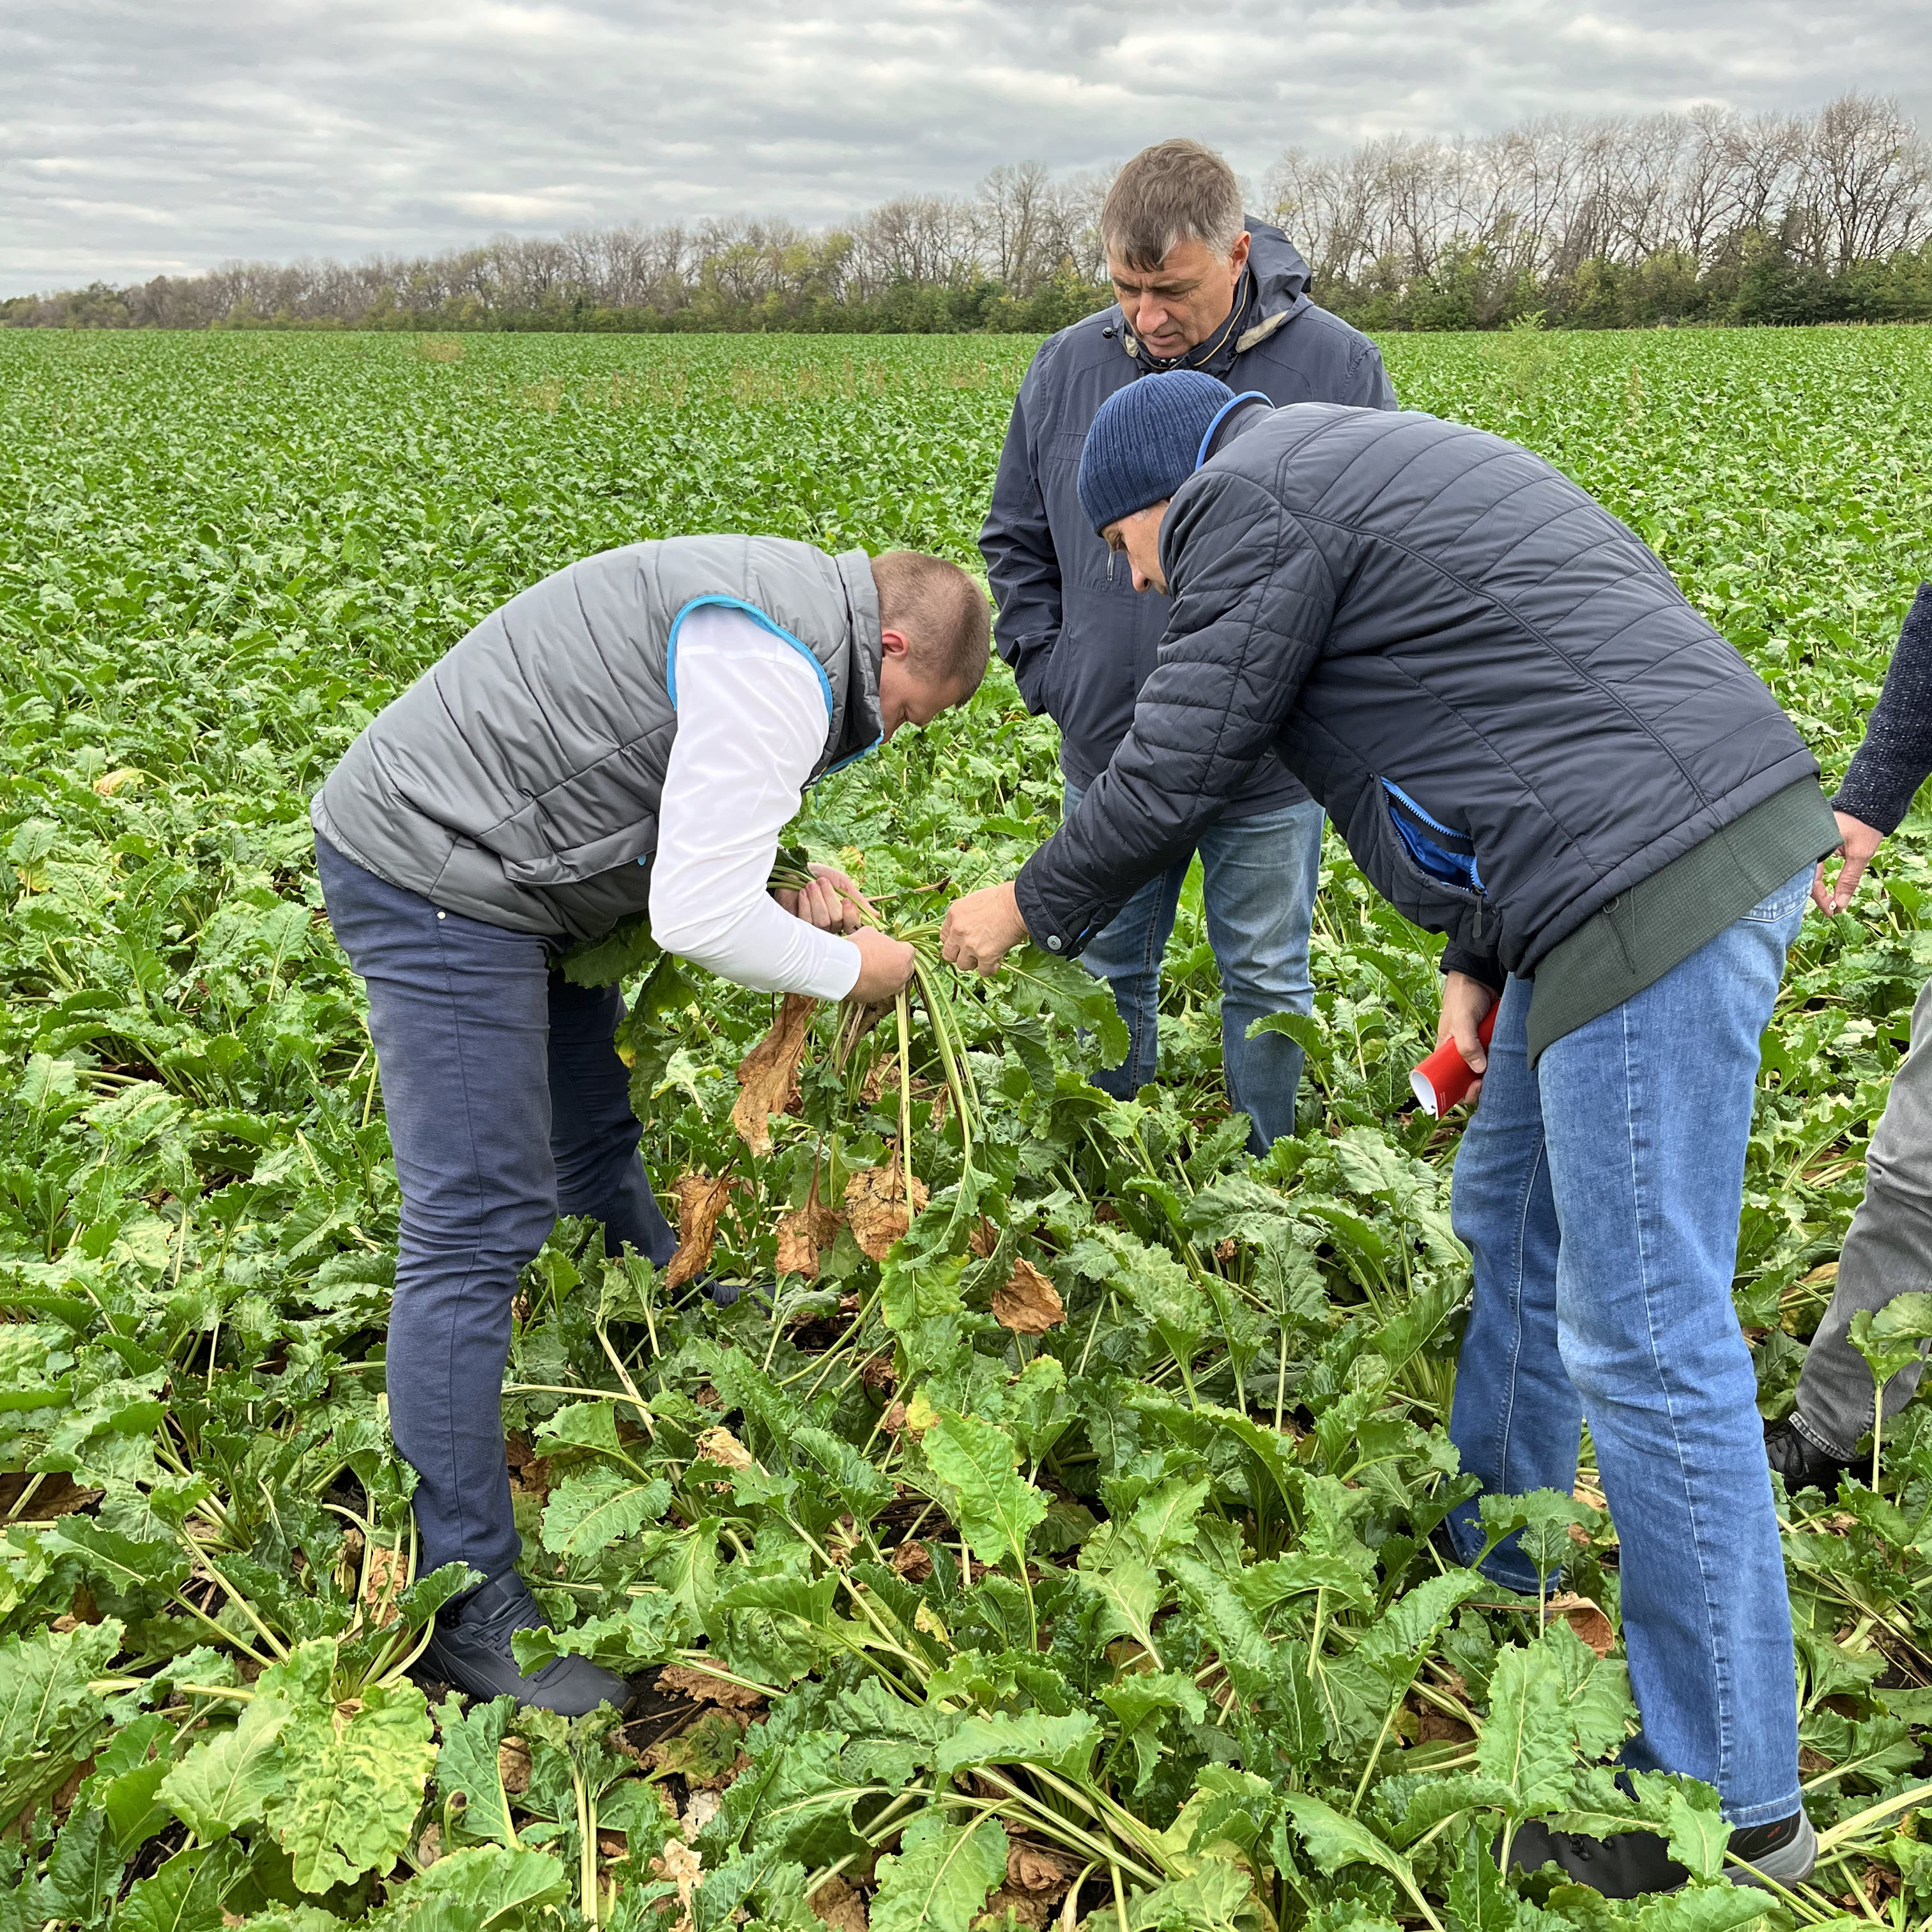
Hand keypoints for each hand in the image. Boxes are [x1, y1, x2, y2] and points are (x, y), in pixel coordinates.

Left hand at [775, 863, 872, 933]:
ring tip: (810, 885)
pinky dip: (805, 903)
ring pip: (822, 921)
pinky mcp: (797, 925)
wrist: (793, 869)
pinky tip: (802, 893)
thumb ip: (857, 898)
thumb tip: (876, 914)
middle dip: (829, 898)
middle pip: (836, 921)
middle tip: (821, 882)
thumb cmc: (818, 875)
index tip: (846, 900)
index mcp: (842, 916)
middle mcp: (829, 925)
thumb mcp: (841, 883)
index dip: (851, 915)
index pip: (853, 925)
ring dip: (816, 899)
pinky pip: (806, 920)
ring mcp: (813, 927)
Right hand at [849, 925, 916, 1002]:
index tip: (888, 947)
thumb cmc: (859, 948)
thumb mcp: (869, 933)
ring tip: (875, 971)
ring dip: (890, 977)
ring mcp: (893, 988)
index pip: (909, 950)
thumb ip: (879, 937)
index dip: (899, 948)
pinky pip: (884, 991)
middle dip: (898, 964)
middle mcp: (903, 973)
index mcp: (904, 955)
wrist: (845, 970)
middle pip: (907, 968)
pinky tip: (867, 980)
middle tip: (883, 959)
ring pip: (897, 982)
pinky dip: (878, 986)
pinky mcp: (881, 997)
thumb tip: (876, 939)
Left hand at [942, 880, 1028, 976]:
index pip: (943, 936)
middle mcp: (958, 931)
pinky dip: (990, 969)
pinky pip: (983, 972)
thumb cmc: (1002, 898)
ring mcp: (970, 945)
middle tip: (970, 954)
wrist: (1017, 905)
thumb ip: (966, 915)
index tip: (960, 944)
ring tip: (984, 957)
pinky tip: (996, 963)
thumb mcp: (975, 900)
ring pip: (963, 965)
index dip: (953, 942)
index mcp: (954, 914)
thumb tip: (969, 925)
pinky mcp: (985, 957)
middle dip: (959, 955)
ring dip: (973, 963)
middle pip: (948, 954)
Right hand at [1438, 971, 1498, 1105]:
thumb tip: (1480, 1069)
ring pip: (1486, 1067)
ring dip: (1494, 1072)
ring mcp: (1479, 1044)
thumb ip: (1468, 1044)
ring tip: (1503, 1072)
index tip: (1476, 1090)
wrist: (1480, 974)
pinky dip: (1503, 1058)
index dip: (1461, 1089)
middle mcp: (1462, 1050)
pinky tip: (1510, 1060)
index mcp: (1446, 1050)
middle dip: (1480, 1085)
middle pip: (1469, 1077)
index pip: (1449, 1079)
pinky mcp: (1492, 1038)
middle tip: (1491, 1083)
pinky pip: (1497, 1054)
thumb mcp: (1462, 1021)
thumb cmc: (1463, 996)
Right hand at [1812, 811, 1882, 915]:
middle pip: (1804, 879)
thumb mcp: (1860, 854)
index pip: (1811, 881)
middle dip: (1816, 896)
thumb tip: (1841, 904)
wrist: (1867, 803)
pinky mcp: (1811, 843)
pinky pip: (1809, 864)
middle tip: (1831, 909)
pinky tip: (1823, 886)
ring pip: (1806, 872)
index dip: (1821, 900)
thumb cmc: (1864, 826)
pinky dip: (1815, 876)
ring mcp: (1806, 844)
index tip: (1833, 913)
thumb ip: (1849, 880)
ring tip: (1828, 901)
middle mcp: (1804, 846)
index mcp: (1812, 848)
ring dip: (1816, 887)